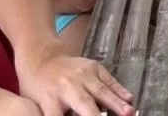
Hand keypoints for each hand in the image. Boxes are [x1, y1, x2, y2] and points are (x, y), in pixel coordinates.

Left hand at [16, 44, 133, 115]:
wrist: (43, 58)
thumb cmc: (38, 87)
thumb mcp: (38, 105)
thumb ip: (54, 115)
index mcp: (49, 99)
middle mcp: (67, 87)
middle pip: (84, 104)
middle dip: (97, 115)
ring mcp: (82, 74)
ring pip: (101, 91)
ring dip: (116, 103)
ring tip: (129, 112)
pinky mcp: (94, 67)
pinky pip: (109, 80)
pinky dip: (119, 89)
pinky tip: (129, 98)